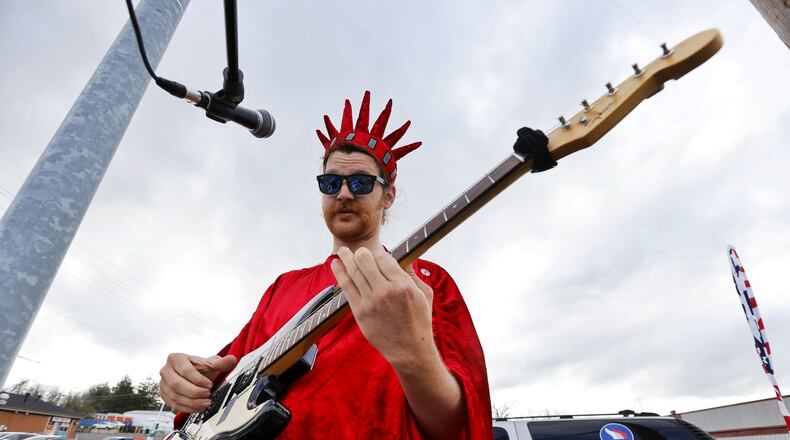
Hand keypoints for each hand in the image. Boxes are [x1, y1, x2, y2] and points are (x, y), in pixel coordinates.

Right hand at [159, 353, 236, 412]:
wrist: (194, 375)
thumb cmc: (200, 368)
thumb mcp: (211, 364)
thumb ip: (221, 362)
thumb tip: (232, 360)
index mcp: (176, 358)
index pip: (185, 370)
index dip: (198, 379)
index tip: (209, 385)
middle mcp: (166, 370)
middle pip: (177, 385)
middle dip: (194, 392)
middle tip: (207, 395)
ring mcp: (163, 383)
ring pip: (175, 396)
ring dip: (192, 402)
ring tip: (205, 403)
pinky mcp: (164, 395)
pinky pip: (173, 404)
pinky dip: (187, 408)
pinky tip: (198, 407)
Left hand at [331, 246, 435, 369]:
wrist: (410, 350)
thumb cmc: (419, 322)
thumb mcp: (424, 294)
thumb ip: (412, 274)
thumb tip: (403, 258)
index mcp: (403, 285)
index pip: (383, 257)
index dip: (378, 253)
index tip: (376, 253)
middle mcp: (385, 291)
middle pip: (365, 260)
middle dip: (361, 252)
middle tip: (359, 251)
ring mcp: (370, 301)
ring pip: (353, 272)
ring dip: (346, 258)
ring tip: (343, 252)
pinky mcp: (360, 312)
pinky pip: (346, 287)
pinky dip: (339, 273)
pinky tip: (336, 265)